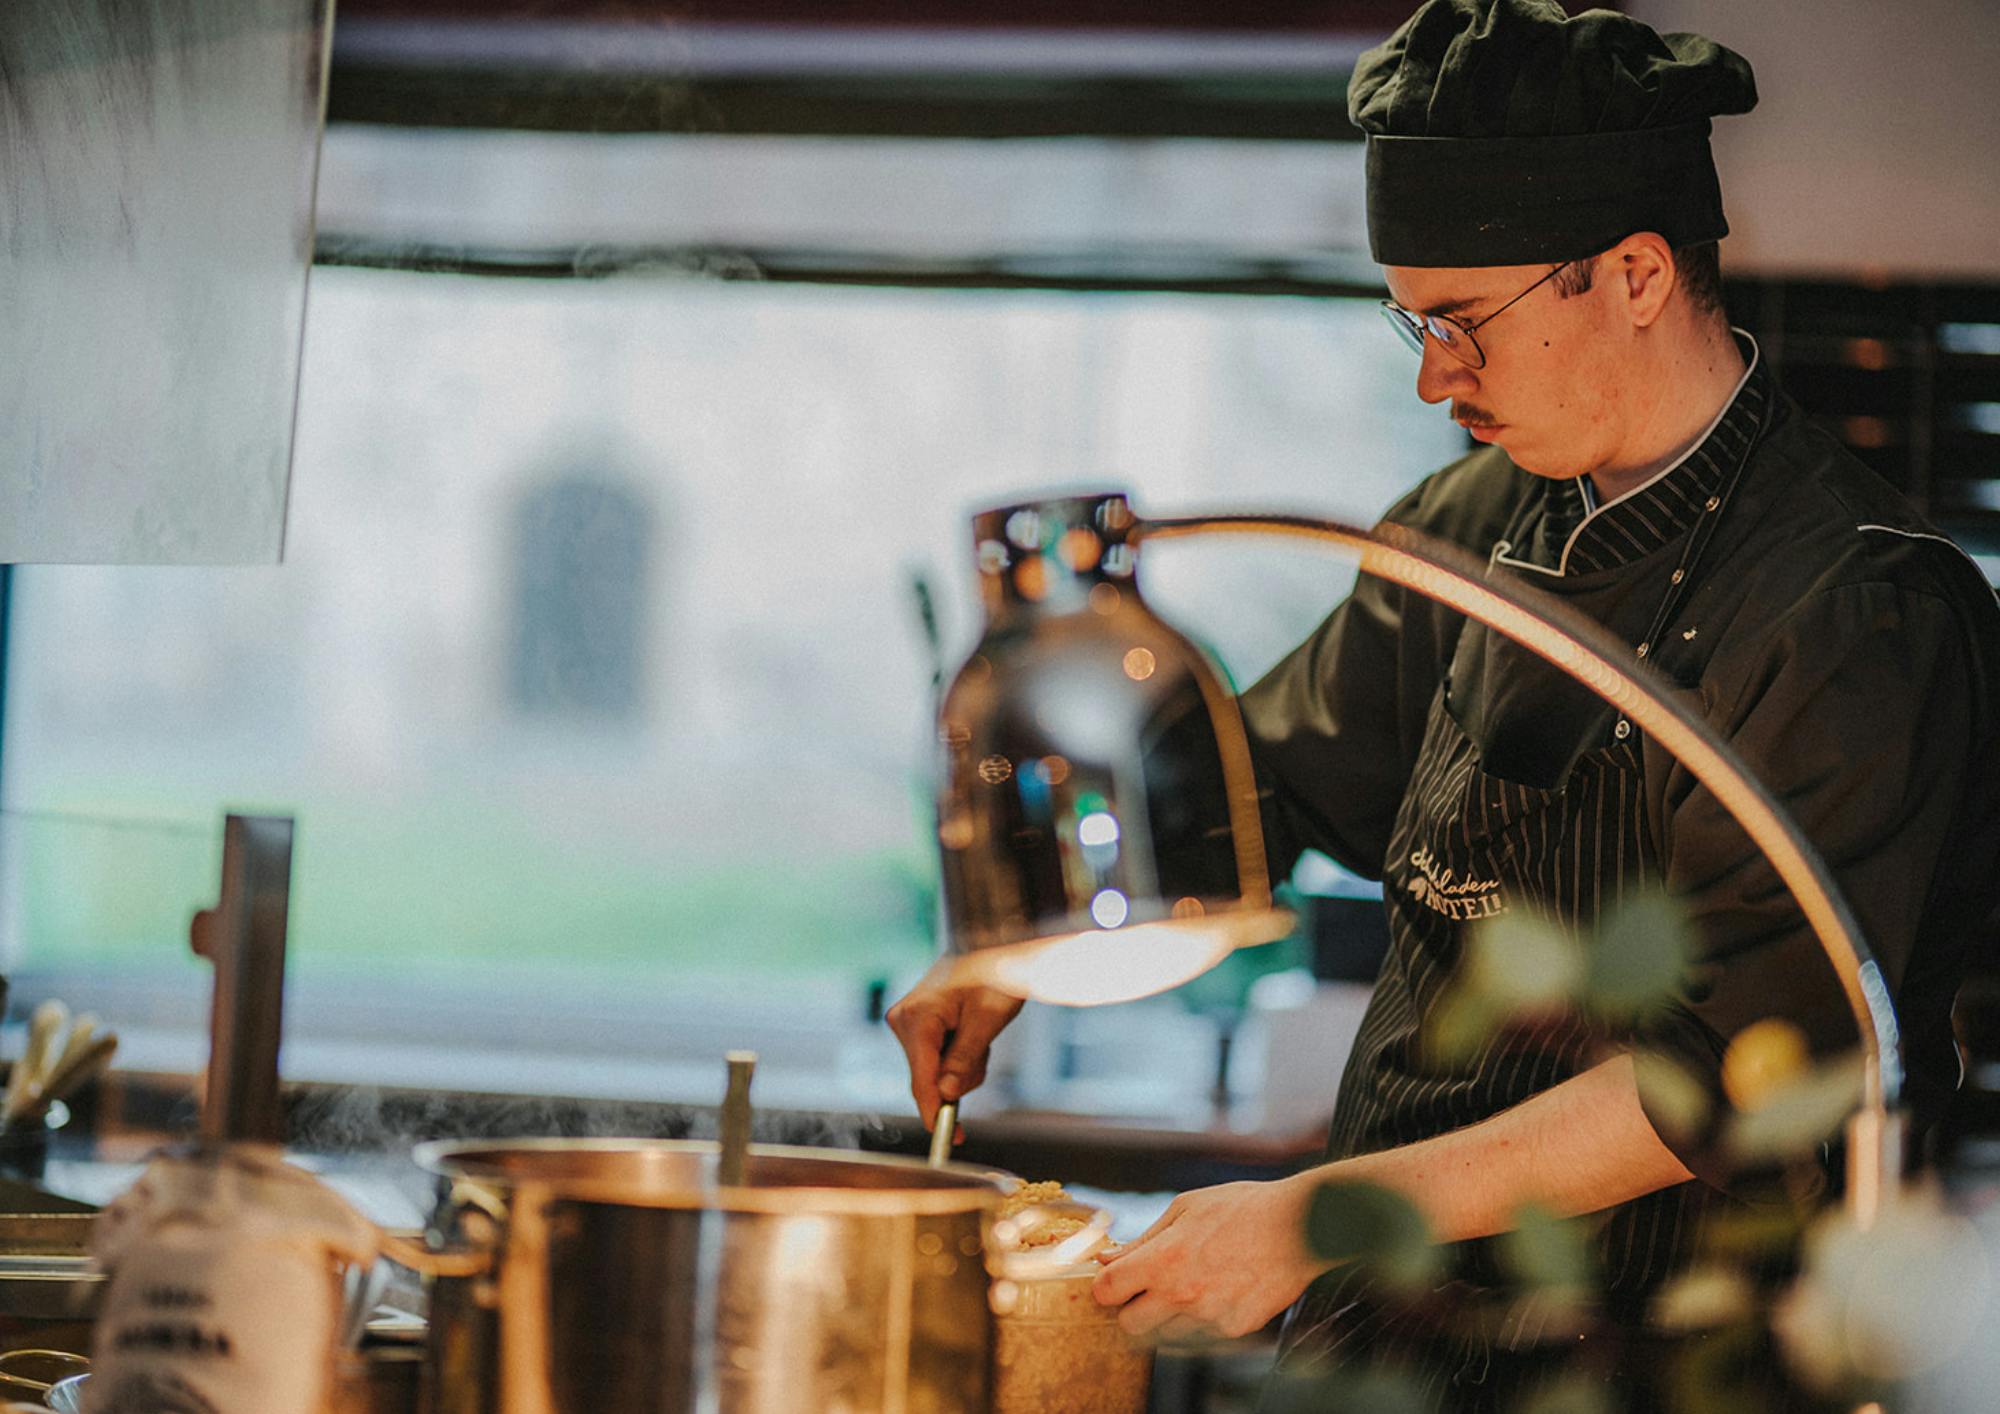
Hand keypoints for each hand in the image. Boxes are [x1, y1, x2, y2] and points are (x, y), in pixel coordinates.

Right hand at [883, 960, 1023, 1130]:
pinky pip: (933, 1057)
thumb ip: (964, 1059)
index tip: (949, 1137)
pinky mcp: (914, 1024)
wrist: (990, 946)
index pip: (921, 1078)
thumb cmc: (993, 975)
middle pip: (926, 1077)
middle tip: (983, 1050)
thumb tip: (945, 1094)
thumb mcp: (987, 1019)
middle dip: (958, 1077)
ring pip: (932, 1071)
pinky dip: (955, 1055)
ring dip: (961, 1065)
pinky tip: (968, 1031)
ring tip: (979, 1033)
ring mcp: (906, 1022)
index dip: (934, 1112)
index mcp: (917, 1018)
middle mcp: (903, 1020)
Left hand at [1091, 1175, 1324, 1342]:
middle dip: (1132, 1307)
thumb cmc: (1241, 1208)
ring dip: (1167, 1314)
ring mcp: (1209, 1317)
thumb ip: (1143, 1240)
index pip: (1107, 1290)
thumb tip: (1107, 1259)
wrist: (1298, 1226)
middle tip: (1148, 1287)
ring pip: (1165, 1333)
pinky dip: (1202, 1317)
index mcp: (1163, 1260)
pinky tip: (1219, 1289)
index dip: (1106, 1285)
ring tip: (1192, 1283)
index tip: (1114, 1280)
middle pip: (1129, 1325)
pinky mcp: (1234, 1329)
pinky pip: (1202, 1333)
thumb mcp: (1185, 1208)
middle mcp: (1182, 1295)